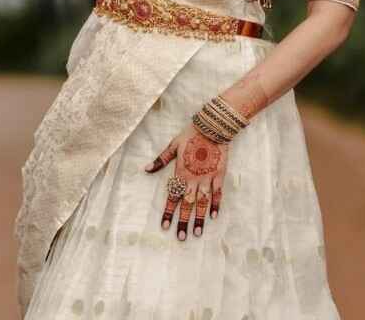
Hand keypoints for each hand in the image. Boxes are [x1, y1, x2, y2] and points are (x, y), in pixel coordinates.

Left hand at [143, 121, 228, 241]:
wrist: (212, 127)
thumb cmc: (191, 135)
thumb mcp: (173, 145)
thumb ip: (161, 160)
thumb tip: (146, 169)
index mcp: (181, 173)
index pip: (173, 196)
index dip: (169, 212)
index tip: (165, 226)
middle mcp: (193, 179)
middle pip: (187, 204)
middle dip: (184, 221)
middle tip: (181, 237)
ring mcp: (207, 178)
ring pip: (202, 202)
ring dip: (199, 218)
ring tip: (197, 233)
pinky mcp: (219, 175)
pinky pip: (217, 193)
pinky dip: (216, 204)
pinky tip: (214, 216)